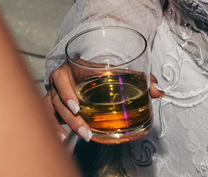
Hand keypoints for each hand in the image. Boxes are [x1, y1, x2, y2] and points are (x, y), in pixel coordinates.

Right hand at [47, 62, 163, 142]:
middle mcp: (59, 83)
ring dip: (64, 125)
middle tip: (86, 131)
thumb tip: (158, 91)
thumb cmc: (96, 70)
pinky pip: (49, 117)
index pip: (61, 80)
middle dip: (71, 119)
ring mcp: (54, 95)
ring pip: (52, 111)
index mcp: (70, 70)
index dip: (66, 93)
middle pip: (58, 101)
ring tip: (77, 137)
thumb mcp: (114, 70)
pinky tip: (61, 139)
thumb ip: (136, 78)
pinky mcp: (54, 107)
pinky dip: (54, 128)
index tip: (77, 107)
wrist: (81, 70)